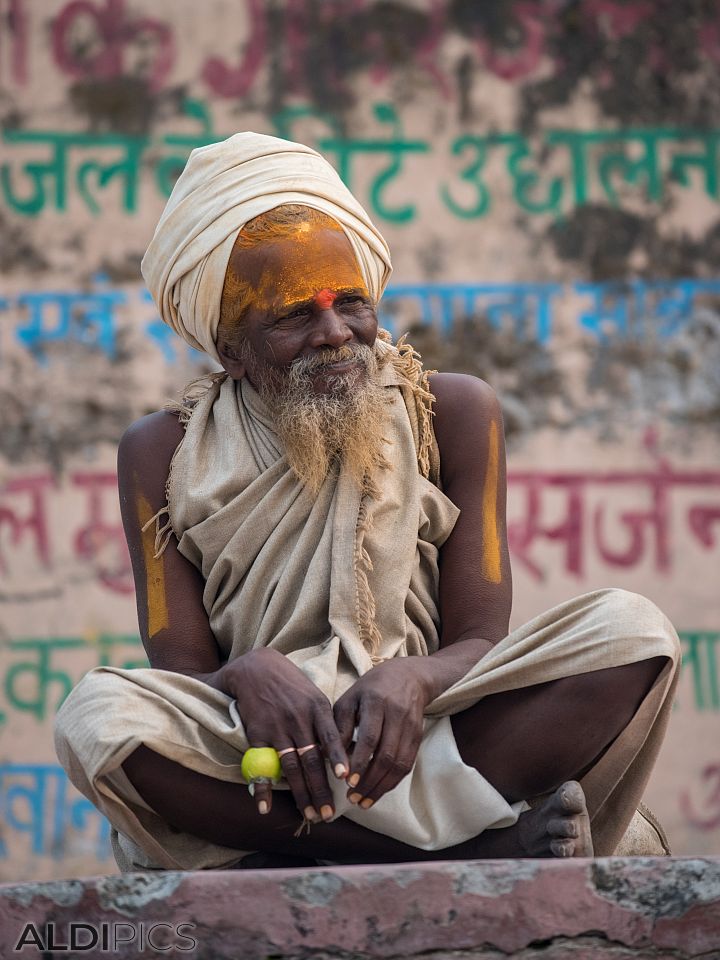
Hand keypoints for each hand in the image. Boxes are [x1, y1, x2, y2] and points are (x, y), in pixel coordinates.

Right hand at [222, 649, 347, 820]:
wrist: (256, 667)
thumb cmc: (291, 685)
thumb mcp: (313, 695)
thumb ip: (325, 722)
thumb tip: (340, 750)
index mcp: (317, 707)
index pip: (331, 737)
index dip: (338, 759)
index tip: (346, 779)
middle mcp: (299, 718)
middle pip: (312, 760)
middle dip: (321, 789)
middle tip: (328, 814)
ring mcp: (277, 727)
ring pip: (291, 766)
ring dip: (301, 794)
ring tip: (309, 813)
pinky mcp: (258, 733)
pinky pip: (262, 765)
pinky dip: (263, 788)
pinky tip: (265, 806)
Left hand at [333, 658, 432, 808]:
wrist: (409, 677)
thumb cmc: (371, 689)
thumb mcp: (350, 699)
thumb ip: (340, 726)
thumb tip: (329, 756)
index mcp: (376, 701)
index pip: (370, 737)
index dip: (359, 762)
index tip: (347, 782)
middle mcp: (397, 714)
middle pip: (386, 754)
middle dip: (369, 781)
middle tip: (353, 799)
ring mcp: (410, 726)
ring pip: (399, 763)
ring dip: (381, 787)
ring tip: (363, 801)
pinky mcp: (418, 736)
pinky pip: (407, 764)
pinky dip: (393, 781)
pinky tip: (379, 791)